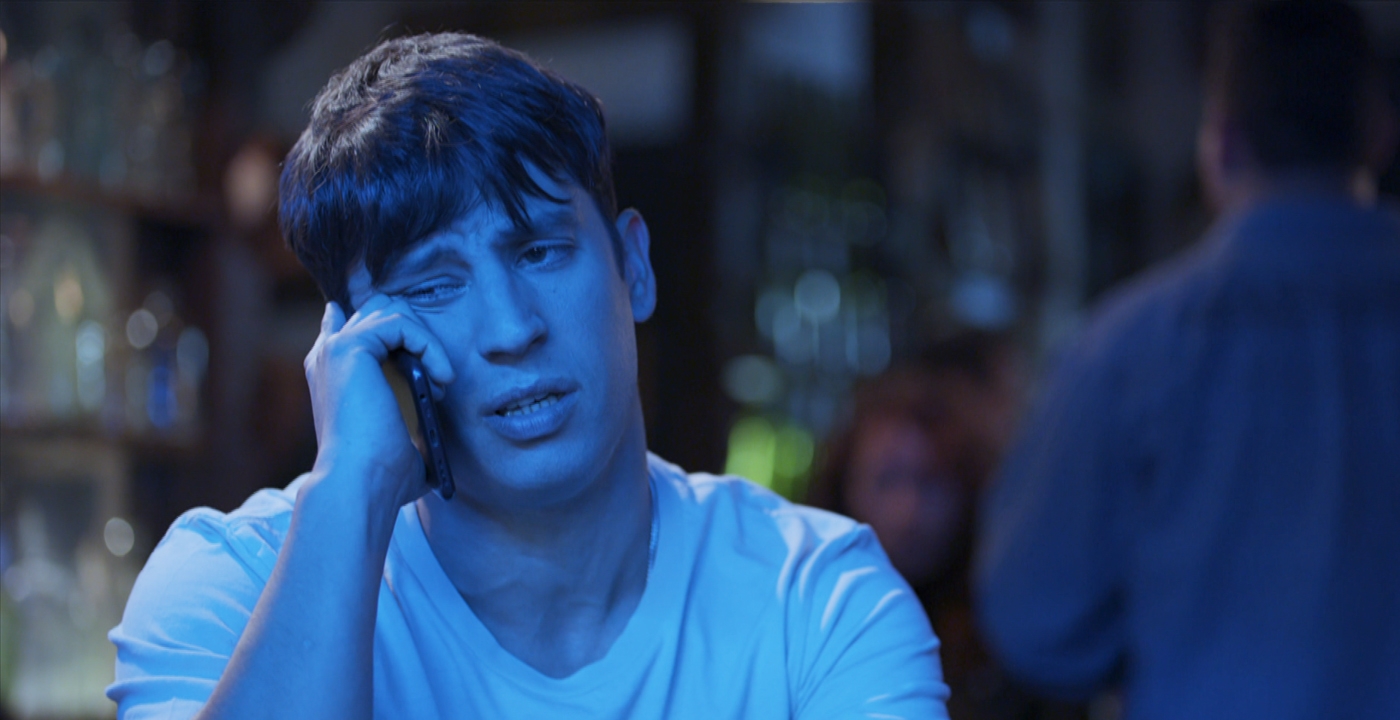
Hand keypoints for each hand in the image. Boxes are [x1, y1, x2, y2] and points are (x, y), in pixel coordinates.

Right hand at [303, 294, 455, 510]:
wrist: (361, 482)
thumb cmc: (382, 473)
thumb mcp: (399, 434)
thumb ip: (408, 411)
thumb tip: (432, 411)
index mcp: (334, 375)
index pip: (346, 324)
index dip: (380, 321)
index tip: (407, 329)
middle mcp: (330, 356)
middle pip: (379, 309)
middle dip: (417, 333)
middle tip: (437, 380)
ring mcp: (336, 348)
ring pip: (392, 310)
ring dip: (426, 341)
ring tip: (439, 383)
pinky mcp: (349, 346)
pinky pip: (400, 323)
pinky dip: (429, 346)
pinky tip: (440, 378)